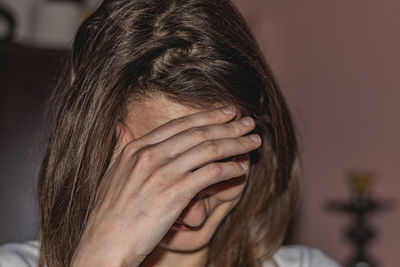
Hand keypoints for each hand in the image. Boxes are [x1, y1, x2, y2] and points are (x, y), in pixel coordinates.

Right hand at [70, 106, 261, 266]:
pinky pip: (210, 173)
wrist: (104, 245)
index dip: (207, 115)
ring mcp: (163, 173)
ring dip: (235, 143)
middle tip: (248, 121)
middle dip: (227, 125)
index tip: (226, 112)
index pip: (180, 124)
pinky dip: (230, 169)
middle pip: (198, 132)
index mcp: (137, 148)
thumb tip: (121, 125)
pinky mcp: (174, 193)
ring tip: (253, 141)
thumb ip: (121, 147)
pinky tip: (241, 169)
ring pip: (209, 149)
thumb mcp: (111, 173)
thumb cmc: (109, 214)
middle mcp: (150, 155)